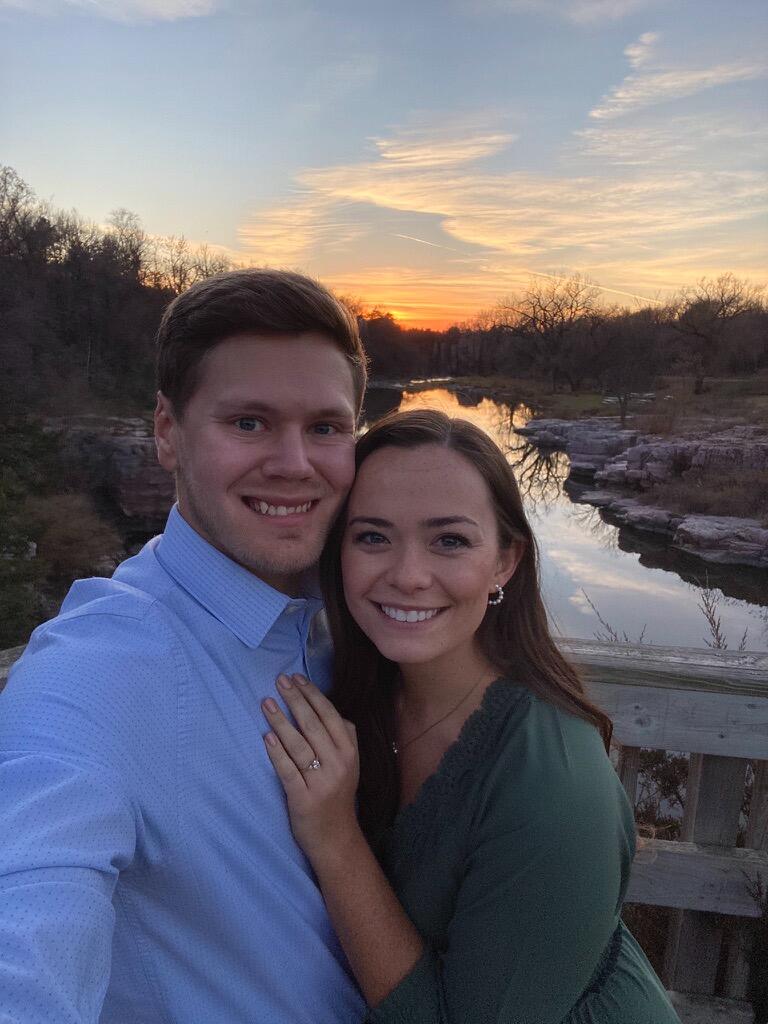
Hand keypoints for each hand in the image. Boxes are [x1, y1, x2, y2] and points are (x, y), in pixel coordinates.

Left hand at [262, 673, 360, 860]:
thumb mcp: (350, 763)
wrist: (336, 837)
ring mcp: (321, 781)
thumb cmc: (337, 794)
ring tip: (266, 703)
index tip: (295, 677)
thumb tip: (328, 708)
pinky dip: (276, 752)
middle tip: (279, 681)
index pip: (329, 715)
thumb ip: (344, 737)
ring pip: (298, 744)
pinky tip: (266, 737)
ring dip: (280, 721)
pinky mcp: (303, 797)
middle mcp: (338, 763)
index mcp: (349, 751)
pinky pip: (287, 769)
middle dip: (295, 699)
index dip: (312, 694)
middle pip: (313, 724)